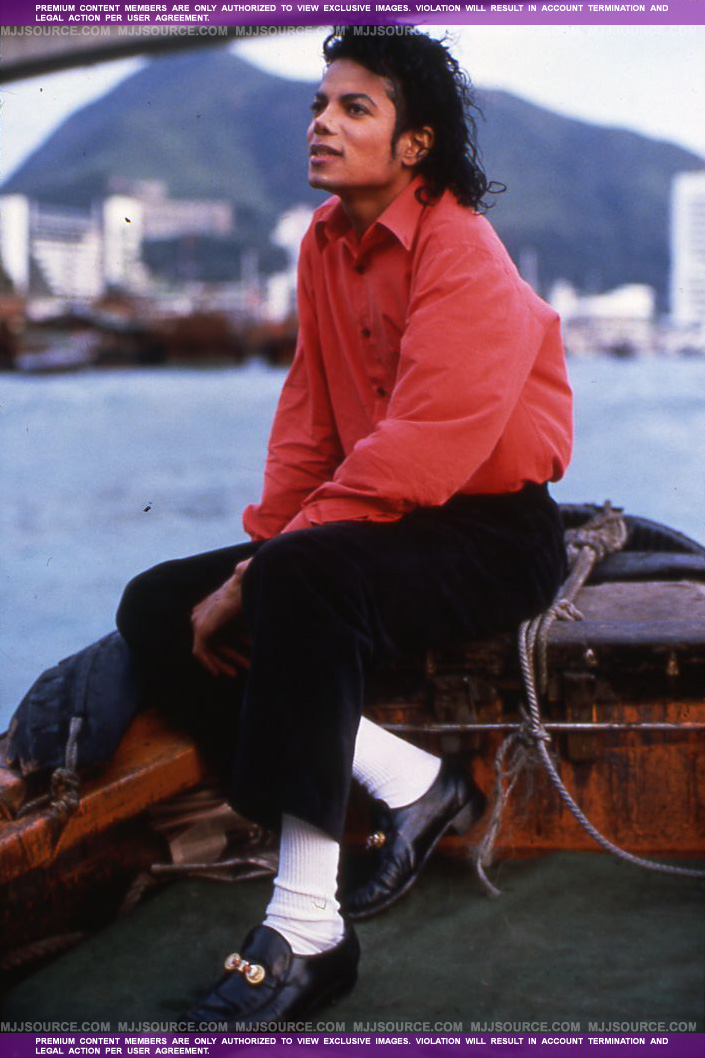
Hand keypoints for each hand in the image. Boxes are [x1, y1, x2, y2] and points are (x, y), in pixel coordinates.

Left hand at [191, 559, 252, 677]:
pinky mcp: (200, 629)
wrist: (247, 585)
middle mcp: (200, 614)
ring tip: (236, 673)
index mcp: (208, 608)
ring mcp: (198, 621)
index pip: (217, 634)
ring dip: (223, 662)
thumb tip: (253, 642)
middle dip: (230, 657)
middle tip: (244, 665)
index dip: (232, 647)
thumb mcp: (245, 614)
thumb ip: (242, 627)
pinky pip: (200, 652)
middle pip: (214, 642)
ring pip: (208, 648)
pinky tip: (219, 672)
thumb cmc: (250, 596)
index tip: (247, 657)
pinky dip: (209, 662)